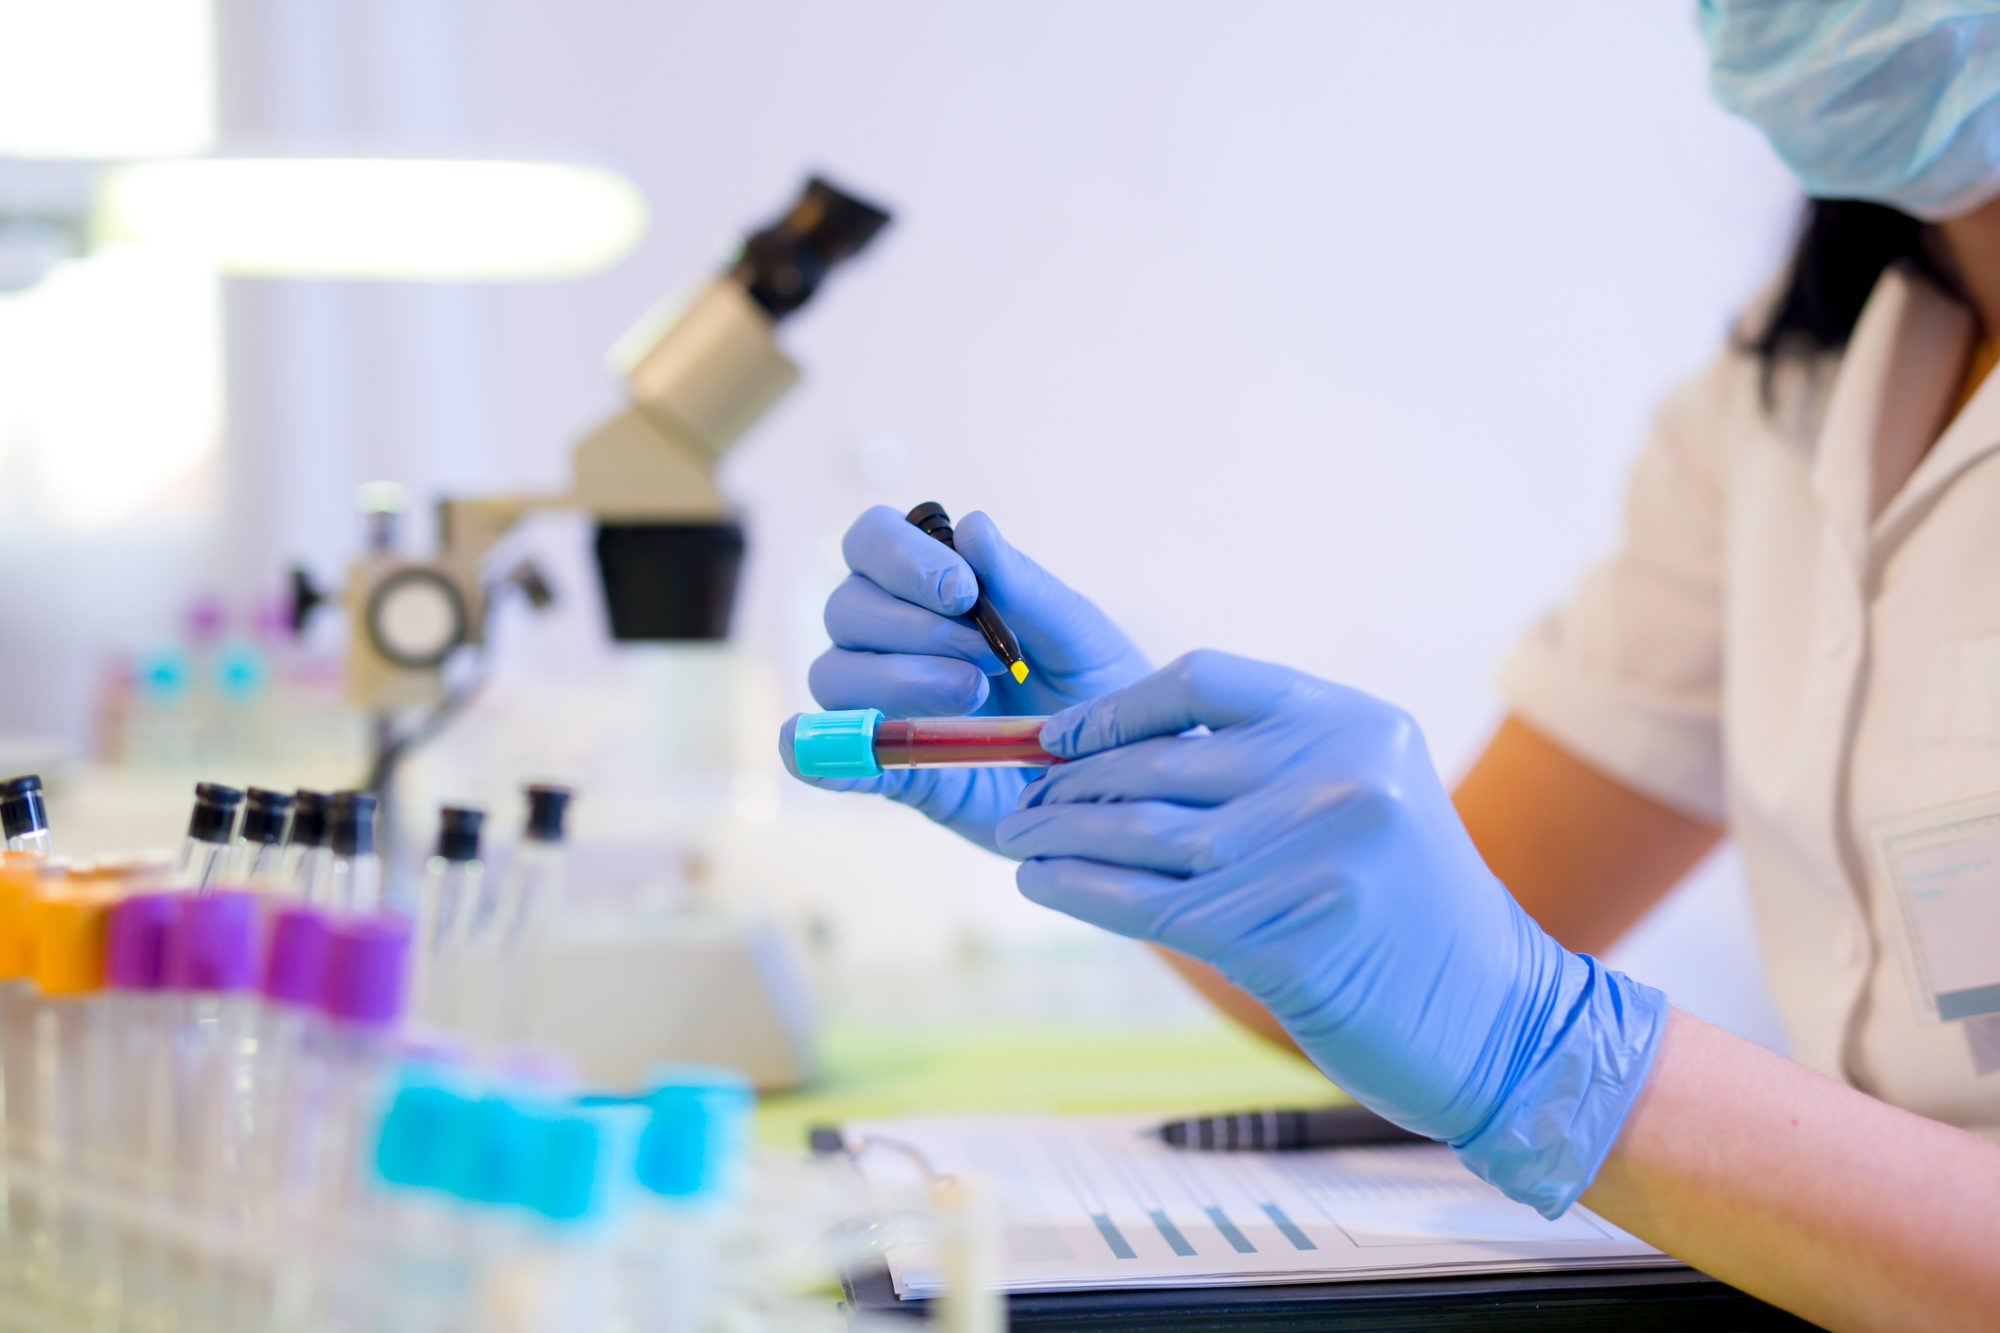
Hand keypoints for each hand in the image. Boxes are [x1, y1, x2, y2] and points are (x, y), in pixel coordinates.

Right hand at [782, 505, 1148, 851]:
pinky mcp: (890, 768)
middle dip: (913, 628)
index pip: (872, 542)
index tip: (963, 593)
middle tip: (989, 661)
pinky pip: (830, 755)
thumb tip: (972, 525)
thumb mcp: (1078, 636)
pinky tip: (829, 761)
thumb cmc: (1098, 689)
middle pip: (846, 607)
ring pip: (834, 674)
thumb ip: (1024, 587)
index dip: (901, 558)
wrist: (1118, 776)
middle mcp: (894, 637)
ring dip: (895, 680)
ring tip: (972, 699)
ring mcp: (885, 703)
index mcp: (934, 587)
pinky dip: (821, 754)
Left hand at [994, 651, 1666, 1216]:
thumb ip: (1265, 767)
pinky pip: (1152, 906)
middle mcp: (1339, 773)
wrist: (1498, 1019)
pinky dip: (1082, 891)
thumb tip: (1114, 758)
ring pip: (1146, 835)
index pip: (1204, 679)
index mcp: (1353, 720)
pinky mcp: (1289, 936)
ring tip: (1018, 841)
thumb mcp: (1361, 801)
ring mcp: (1317, 853)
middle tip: (1020, 801)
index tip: (1060, 738)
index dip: (1117, 706)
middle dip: (1074, 784)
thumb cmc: (1409, 913)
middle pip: (1162, 763)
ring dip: (1062, 837)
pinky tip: (1040, 885)